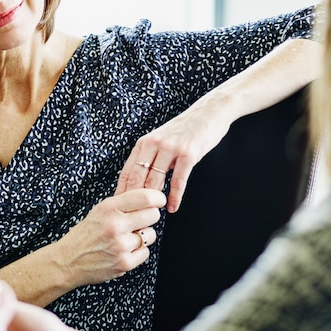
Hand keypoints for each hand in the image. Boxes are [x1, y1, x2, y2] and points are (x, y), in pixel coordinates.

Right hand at [54, 188, 164, 285]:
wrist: (68, 261)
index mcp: (109, 208)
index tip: (159, 200)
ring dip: (143, 236)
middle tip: (140, 221)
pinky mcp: (124, 263)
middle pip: (153, 215)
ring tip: (126, 238)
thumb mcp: (100, 210)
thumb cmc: (86, 234)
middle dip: (150, 217)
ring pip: (151, 235)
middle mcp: (115, 225)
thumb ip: (123, 203)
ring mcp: (120, 245)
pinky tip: (123, 251)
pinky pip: (145, 252)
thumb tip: (150, 196)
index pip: (145, 197)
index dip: (157, 198)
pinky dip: (138, 252)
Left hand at [117, 104, 231, 212]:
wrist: (209, 112)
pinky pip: (178, 181)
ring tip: (152, 216)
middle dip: (135, 201)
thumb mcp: (161, 139)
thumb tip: (139, 183)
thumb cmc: (185, 130)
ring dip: (153, 202)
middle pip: (138, 178)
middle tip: (135, 218)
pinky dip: (174, 197)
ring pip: (155, 181)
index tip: (121, 210)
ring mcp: (171, 148)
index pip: (127, 172)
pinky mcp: (188, 154)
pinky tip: (172, 207)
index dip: (122, 193)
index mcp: (145, 142)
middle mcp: (154, 144)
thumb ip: (150, 157)